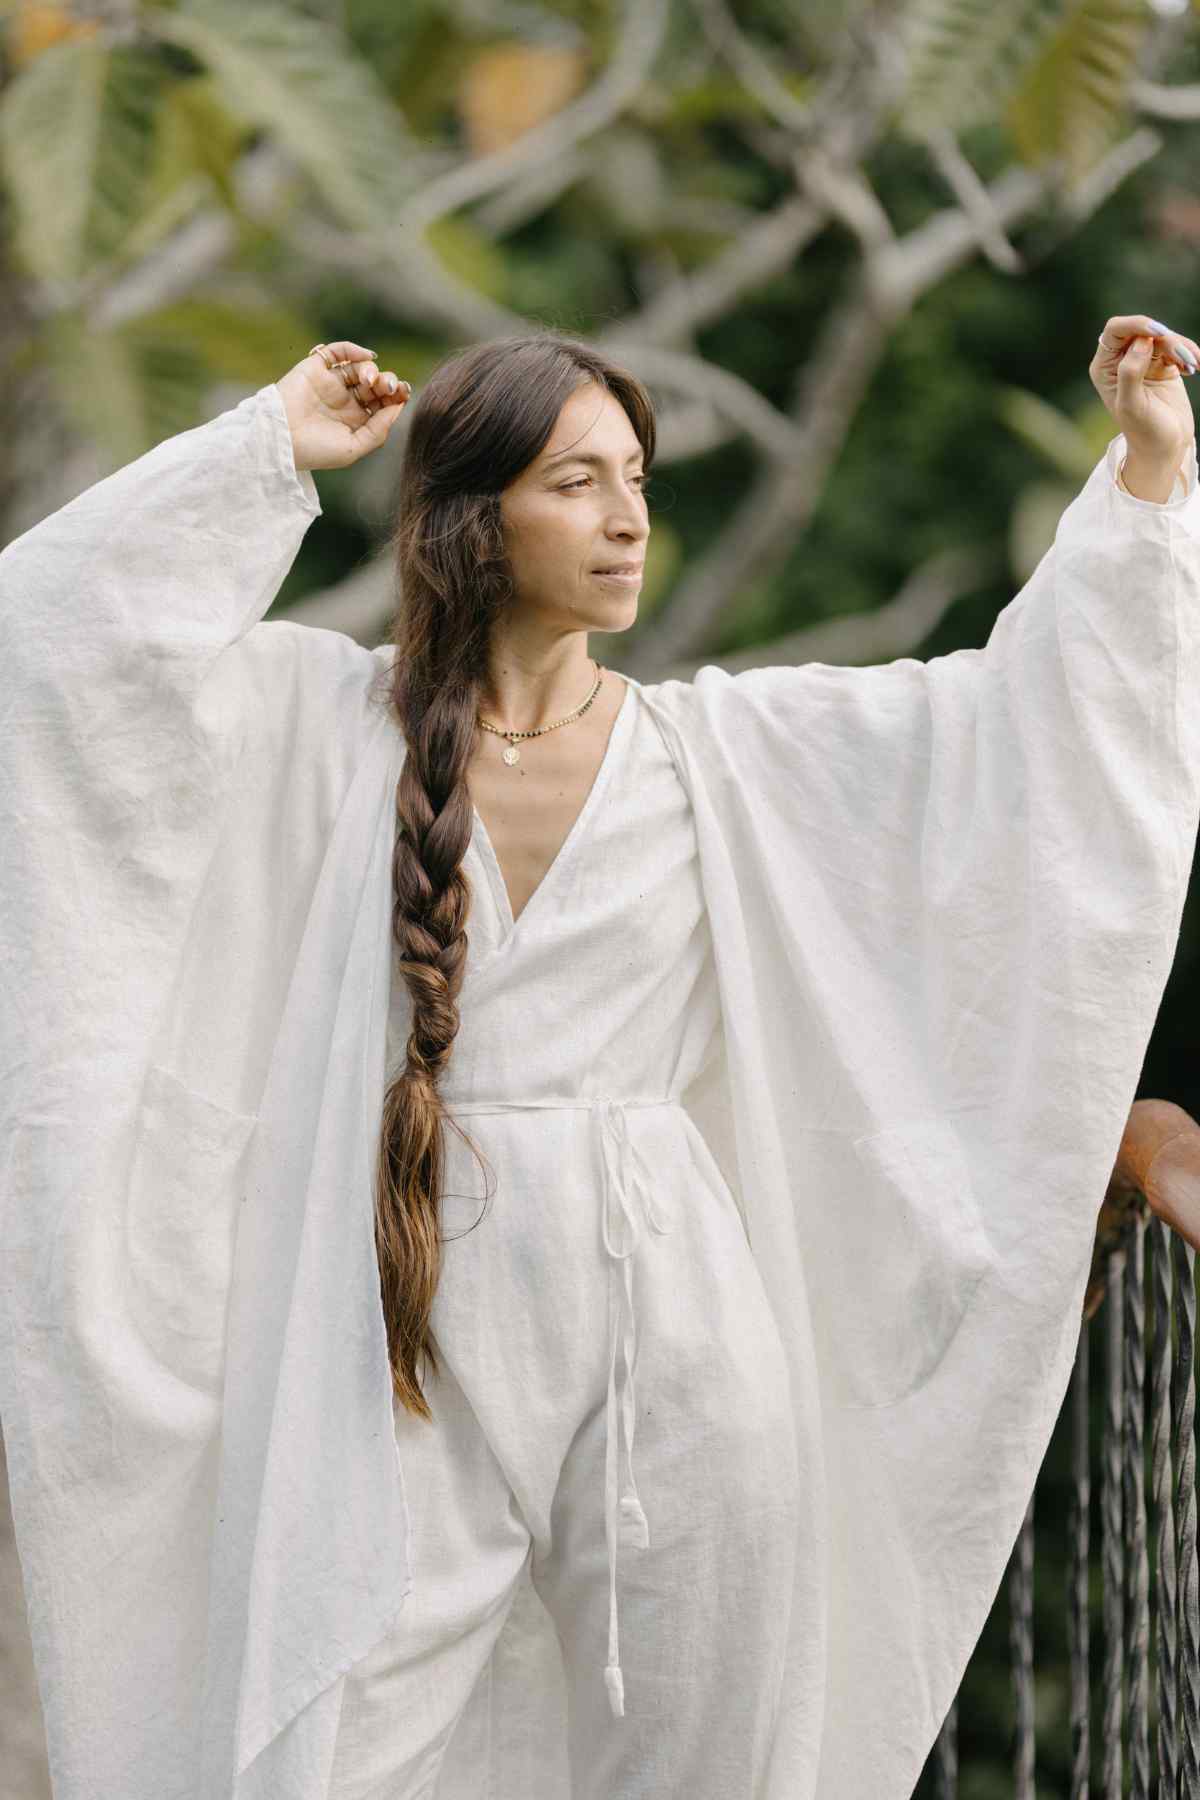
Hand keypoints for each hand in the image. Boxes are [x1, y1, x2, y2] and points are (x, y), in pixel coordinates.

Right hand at [276, 341, 411, 471]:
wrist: (279, 439)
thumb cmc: (315, 451)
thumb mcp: (353, 448)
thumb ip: (378, 430)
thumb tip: (398, 407)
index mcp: (356, 421)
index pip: (382, 404)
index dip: (396, 396)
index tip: (403, 394)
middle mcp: (345, 401)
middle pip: (375, 385)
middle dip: (387, 383)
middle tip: (389, 387)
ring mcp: (331, 384)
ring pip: (360, 368)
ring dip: (372, 370)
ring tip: (370, 381)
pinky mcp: (316, 369)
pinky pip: (338, 352)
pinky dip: (354, 350)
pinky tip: (367, 357)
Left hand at [1089, 313, 1196, 472]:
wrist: (1163, 448)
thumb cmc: (1143, 432)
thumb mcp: (1133, 405)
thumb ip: (1130, 372)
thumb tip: (1141, 341)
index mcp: (1104, 367)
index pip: (1115, 329)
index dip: (1137, 324)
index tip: (1160, 333)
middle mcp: (1120, 360)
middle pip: (1143, 329)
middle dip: (1166, 339)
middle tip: (1185, 358)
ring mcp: (1142, 360)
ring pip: (1163, 337)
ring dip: (1182, 348)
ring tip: (1194, 367)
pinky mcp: (1162, 364)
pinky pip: (1176, 346)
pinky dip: (1188, 353)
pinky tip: (1195, 368)